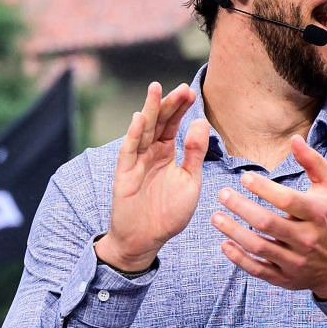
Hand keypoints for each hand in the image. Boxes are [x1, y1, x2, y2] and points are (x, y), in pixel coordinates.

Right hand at [95, 82, 208, 271]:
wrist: (146, 239)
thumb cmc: (168, 213)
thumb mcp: (190, 181)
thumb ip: (194, 153)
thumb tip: (202, 122)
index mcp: (167, 153)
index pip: (173, 124)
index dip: (181, 108)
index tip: (191, 92)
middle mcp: (150, 152)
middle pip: (159, 122)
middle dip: (169, 104)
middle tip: (181, 88)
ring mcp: (136, 161)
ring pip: (143, 131)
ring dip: (149, 110)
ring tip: (156, 90)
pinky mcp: (124, 174)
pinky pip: (129, 151)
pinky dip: (134, 135)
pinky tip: (140, 119)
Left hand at [212, 134, 326, 299]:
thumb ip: (313, 161)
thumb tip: (295, 138)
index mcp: (317, 214)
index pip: (287, 200)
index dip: (263, 188)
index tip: (244, 177)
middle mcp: (307, 239)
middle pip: (267, 223)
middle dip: (241, 207)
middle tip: (222, 194)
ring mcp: (295, 261)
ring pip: (259, 247)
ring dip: (233, 232)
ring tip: (215, 217)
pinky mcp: (285, 278)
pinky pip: (257, 270)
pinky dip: (238, 259)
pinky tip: (224, 244)